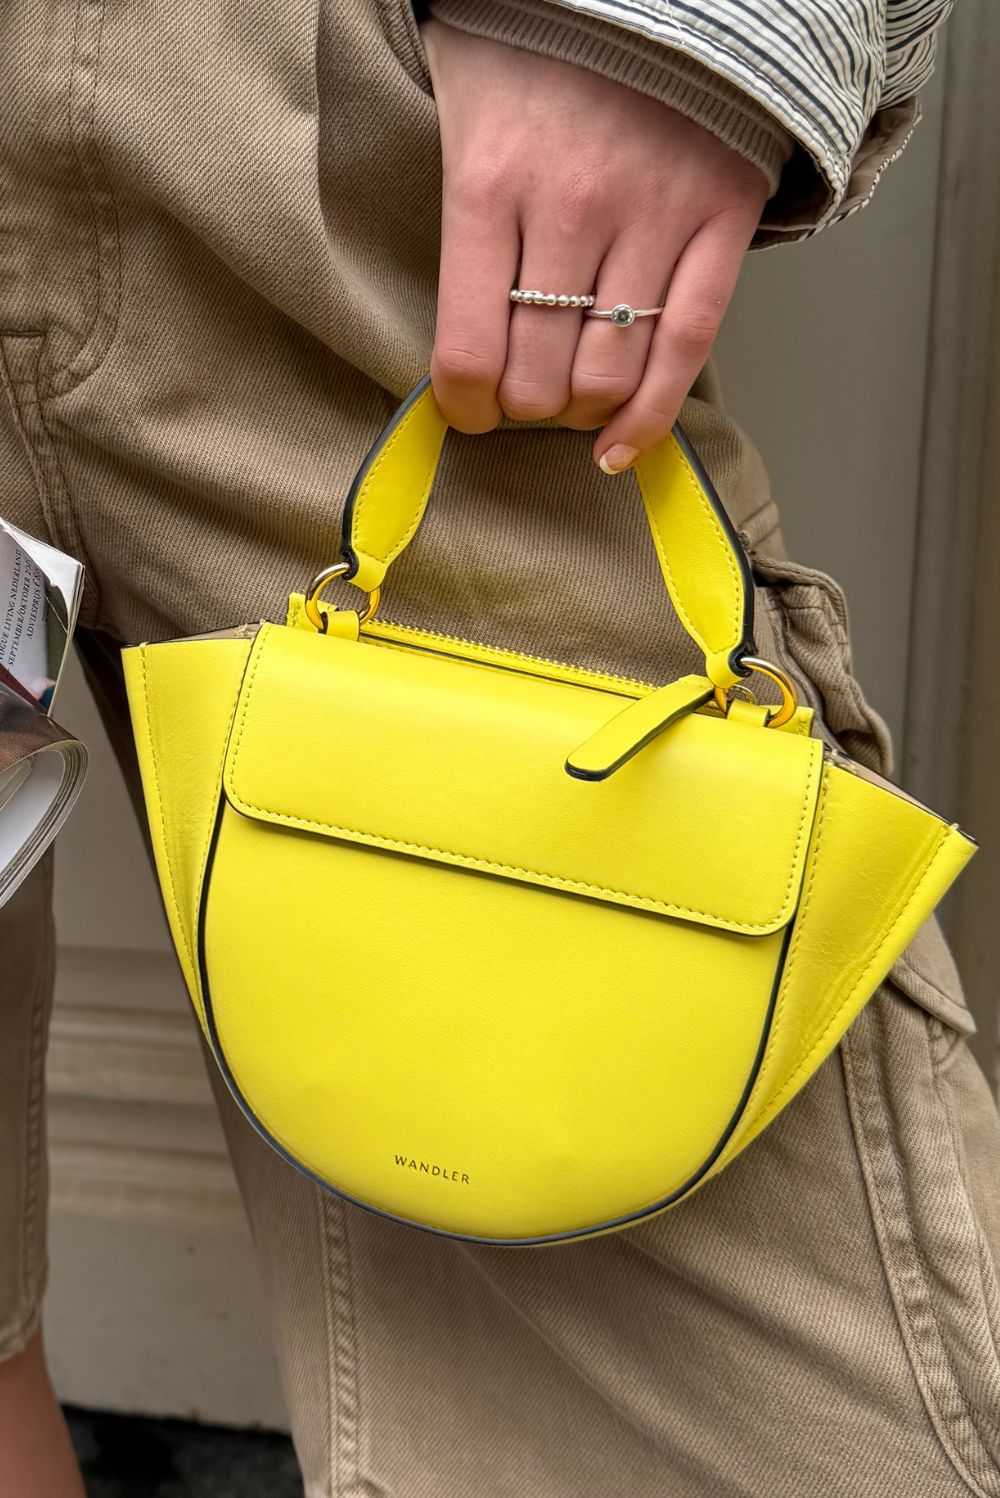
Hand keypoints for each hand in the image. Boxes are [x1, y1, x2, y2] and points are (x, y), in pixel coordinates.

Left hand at [421, 20, 768, 469]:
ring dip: (582, 412)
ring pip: (609, 373)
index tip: (468, 411)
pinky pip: (688, 345)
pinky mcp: (719, 219)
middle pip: (539, 377)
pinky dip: (653, 413)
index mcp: (488, 182)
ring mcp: (652, 216)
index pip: (469, 351)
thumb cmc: (538, 42)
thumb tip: (443, 315)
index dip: (464, 406)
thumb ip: (450, 205)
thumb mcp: (458, 100)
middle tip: (523, 398)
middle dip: (525, 409)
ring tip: (570, 402)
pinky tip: (622, 447)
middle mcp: (570, 208)